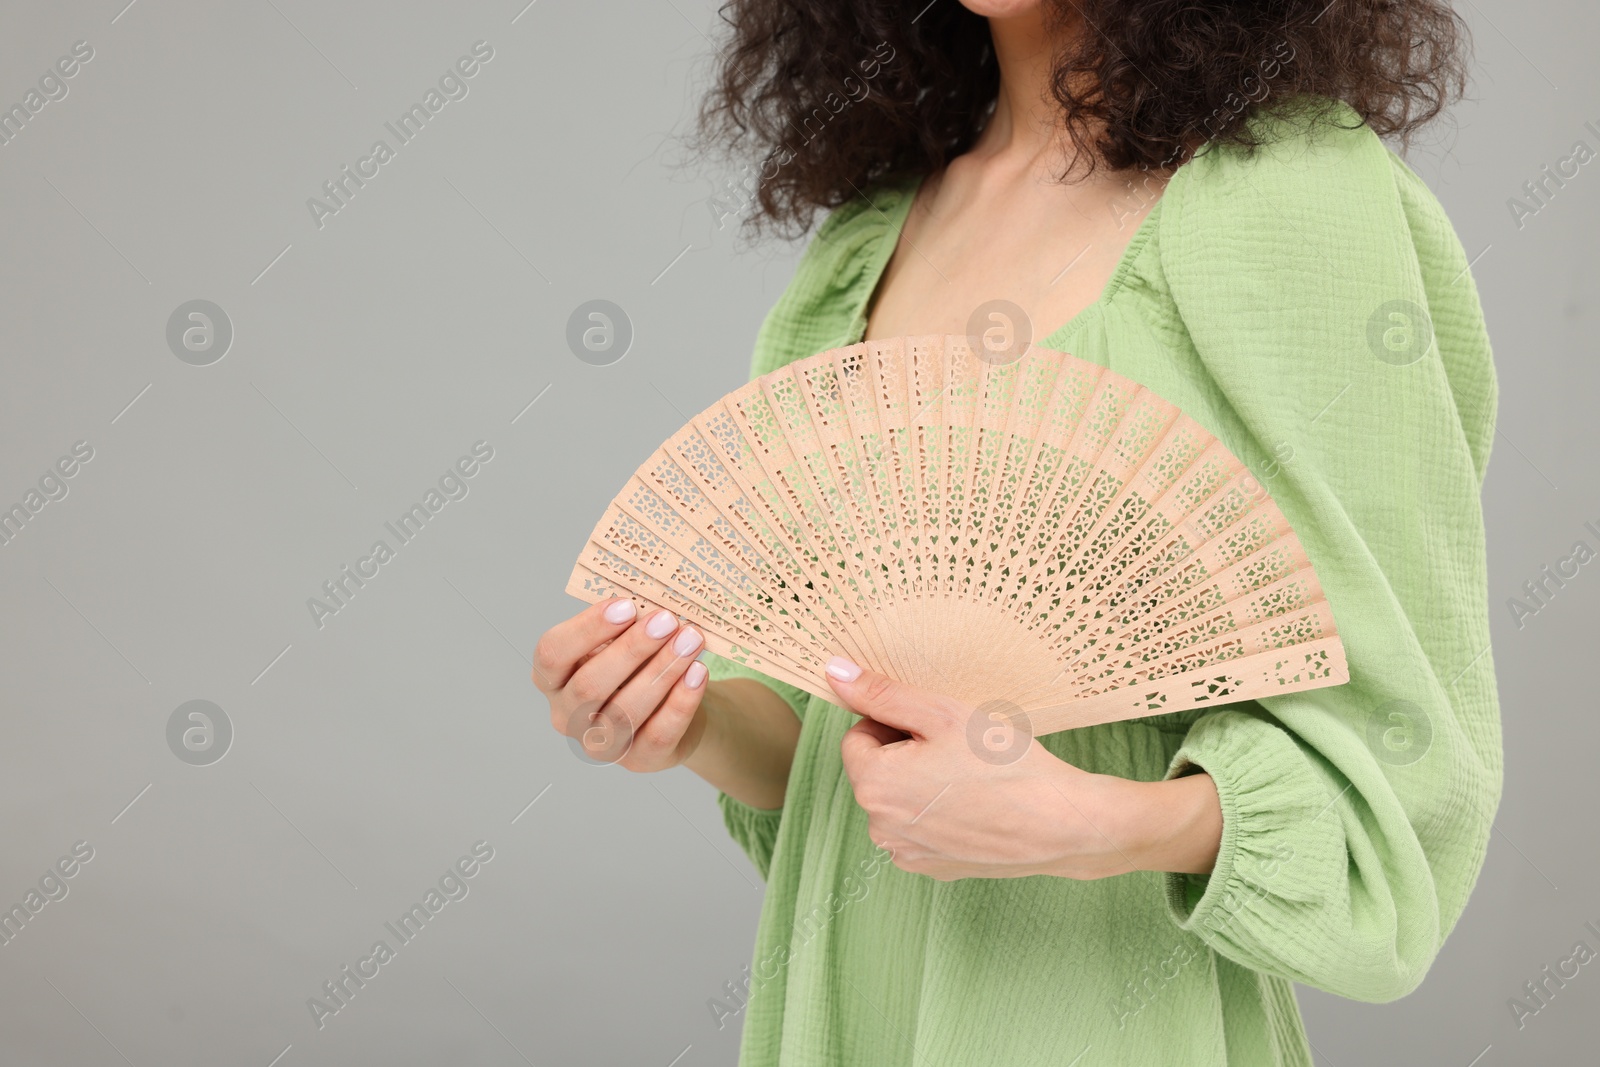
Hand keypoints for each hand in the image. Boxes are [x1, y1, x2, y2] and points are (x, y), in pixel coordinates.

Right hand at [535, 598, 708, 770]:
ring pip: (625, 711)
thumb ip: (626, 624)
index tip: (626, 606)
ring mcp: (599, 745)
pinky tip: (698, 673)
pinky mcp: (638, 761)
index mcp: (552, 678)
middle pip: (589, 685)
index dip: (586, 629)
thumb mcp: (623, 640)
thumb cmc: (639, 664)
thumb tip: (648, 603)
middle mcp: (567, 715)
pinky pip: (658, 734)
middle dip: (632, 649)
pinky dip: (680, 702)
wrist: (675, 705)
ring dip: (661, 671)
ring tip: (691, 640)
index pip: (551, 653)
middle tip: (666, 621)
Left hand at [826, 659, 1222, 880]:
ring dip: (922, 782)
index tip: (933, 724)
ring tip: (970, 775)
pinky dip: (939, 812)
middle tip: (956, 746)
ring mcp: (907, 853)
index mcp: (873, 785)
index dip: (893, 721)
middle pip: (877, 770)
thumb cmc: (1004, 763)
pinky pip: (920, 828)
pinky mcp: (934, 868)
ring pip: (899, 799)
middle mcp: (880, 827)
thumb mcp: (940, 713)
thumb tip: (833, 673)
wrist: (1062, 824)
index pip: (857, 736)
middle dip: (906, 752)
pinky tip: (977, 803)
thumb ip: (880, 693)